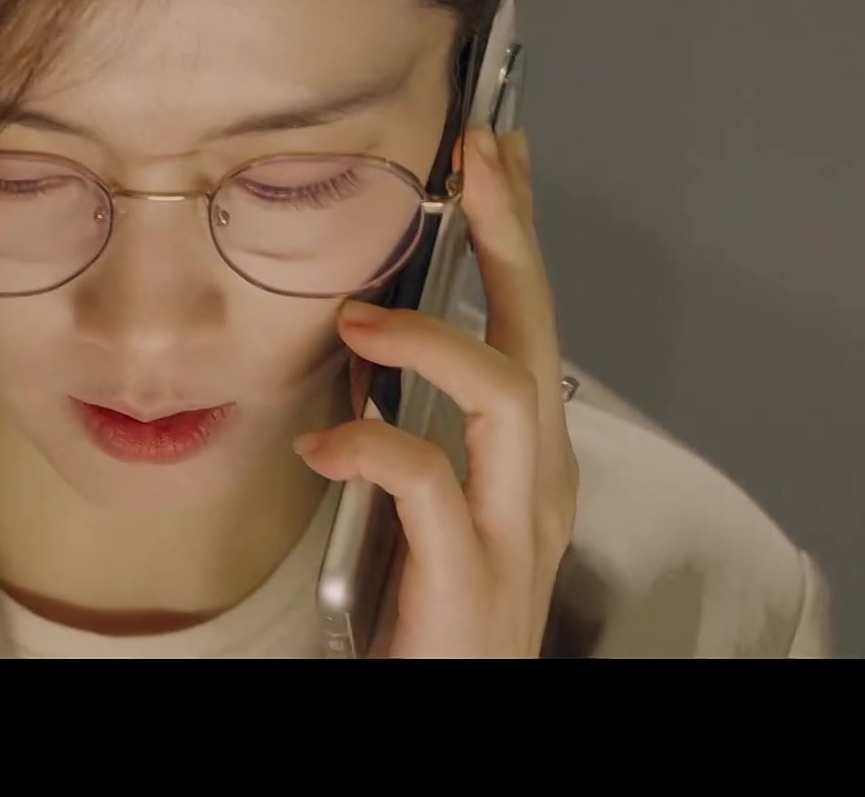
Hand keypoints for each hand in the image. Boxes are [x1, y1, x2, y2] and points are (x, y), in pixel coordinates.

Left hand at [295, 126, 579, 657]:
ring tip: (360, 318)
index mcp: (529, 464)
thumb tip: (366, 355)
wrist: (452, 706)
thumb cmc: (431, 621)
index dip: (518, 235)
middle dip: (507, 237)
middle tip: (473, 160)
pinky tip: (325, 444)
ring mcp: (514, 533)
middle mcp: (539, 485)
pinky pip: (430, 486)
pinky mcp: (472, 580)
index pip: (534, 324)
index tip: (494, 156)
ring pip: (504, 394)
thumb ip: (415, 435)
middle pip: (537, 333)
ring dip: (430, 340)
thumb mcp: (428, 513)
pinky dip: (373, 448)